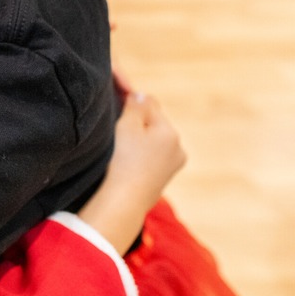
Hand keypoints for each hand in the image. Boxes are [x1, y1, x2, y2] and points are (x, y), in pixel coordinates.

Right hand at [77, 92, 185, 253]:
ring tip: (120, 145)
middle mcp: (177, 147)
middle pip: (154, 122)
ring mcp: (172, 165)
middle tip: (116, 126)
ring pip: (153, 140)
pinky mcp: (163, 178)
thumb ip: (135, 106)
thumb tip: (141, 95)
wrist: (124, 200)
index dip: (132, 99)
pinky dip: (141, 154)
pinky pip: (152, 157)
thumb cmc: (124, 160)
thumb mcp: (127, 126)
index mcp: (170, 131)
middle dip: (137, 121)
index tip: (117, 99)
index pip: (150, 103)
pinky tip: (127, 160)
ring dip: (139, 138)